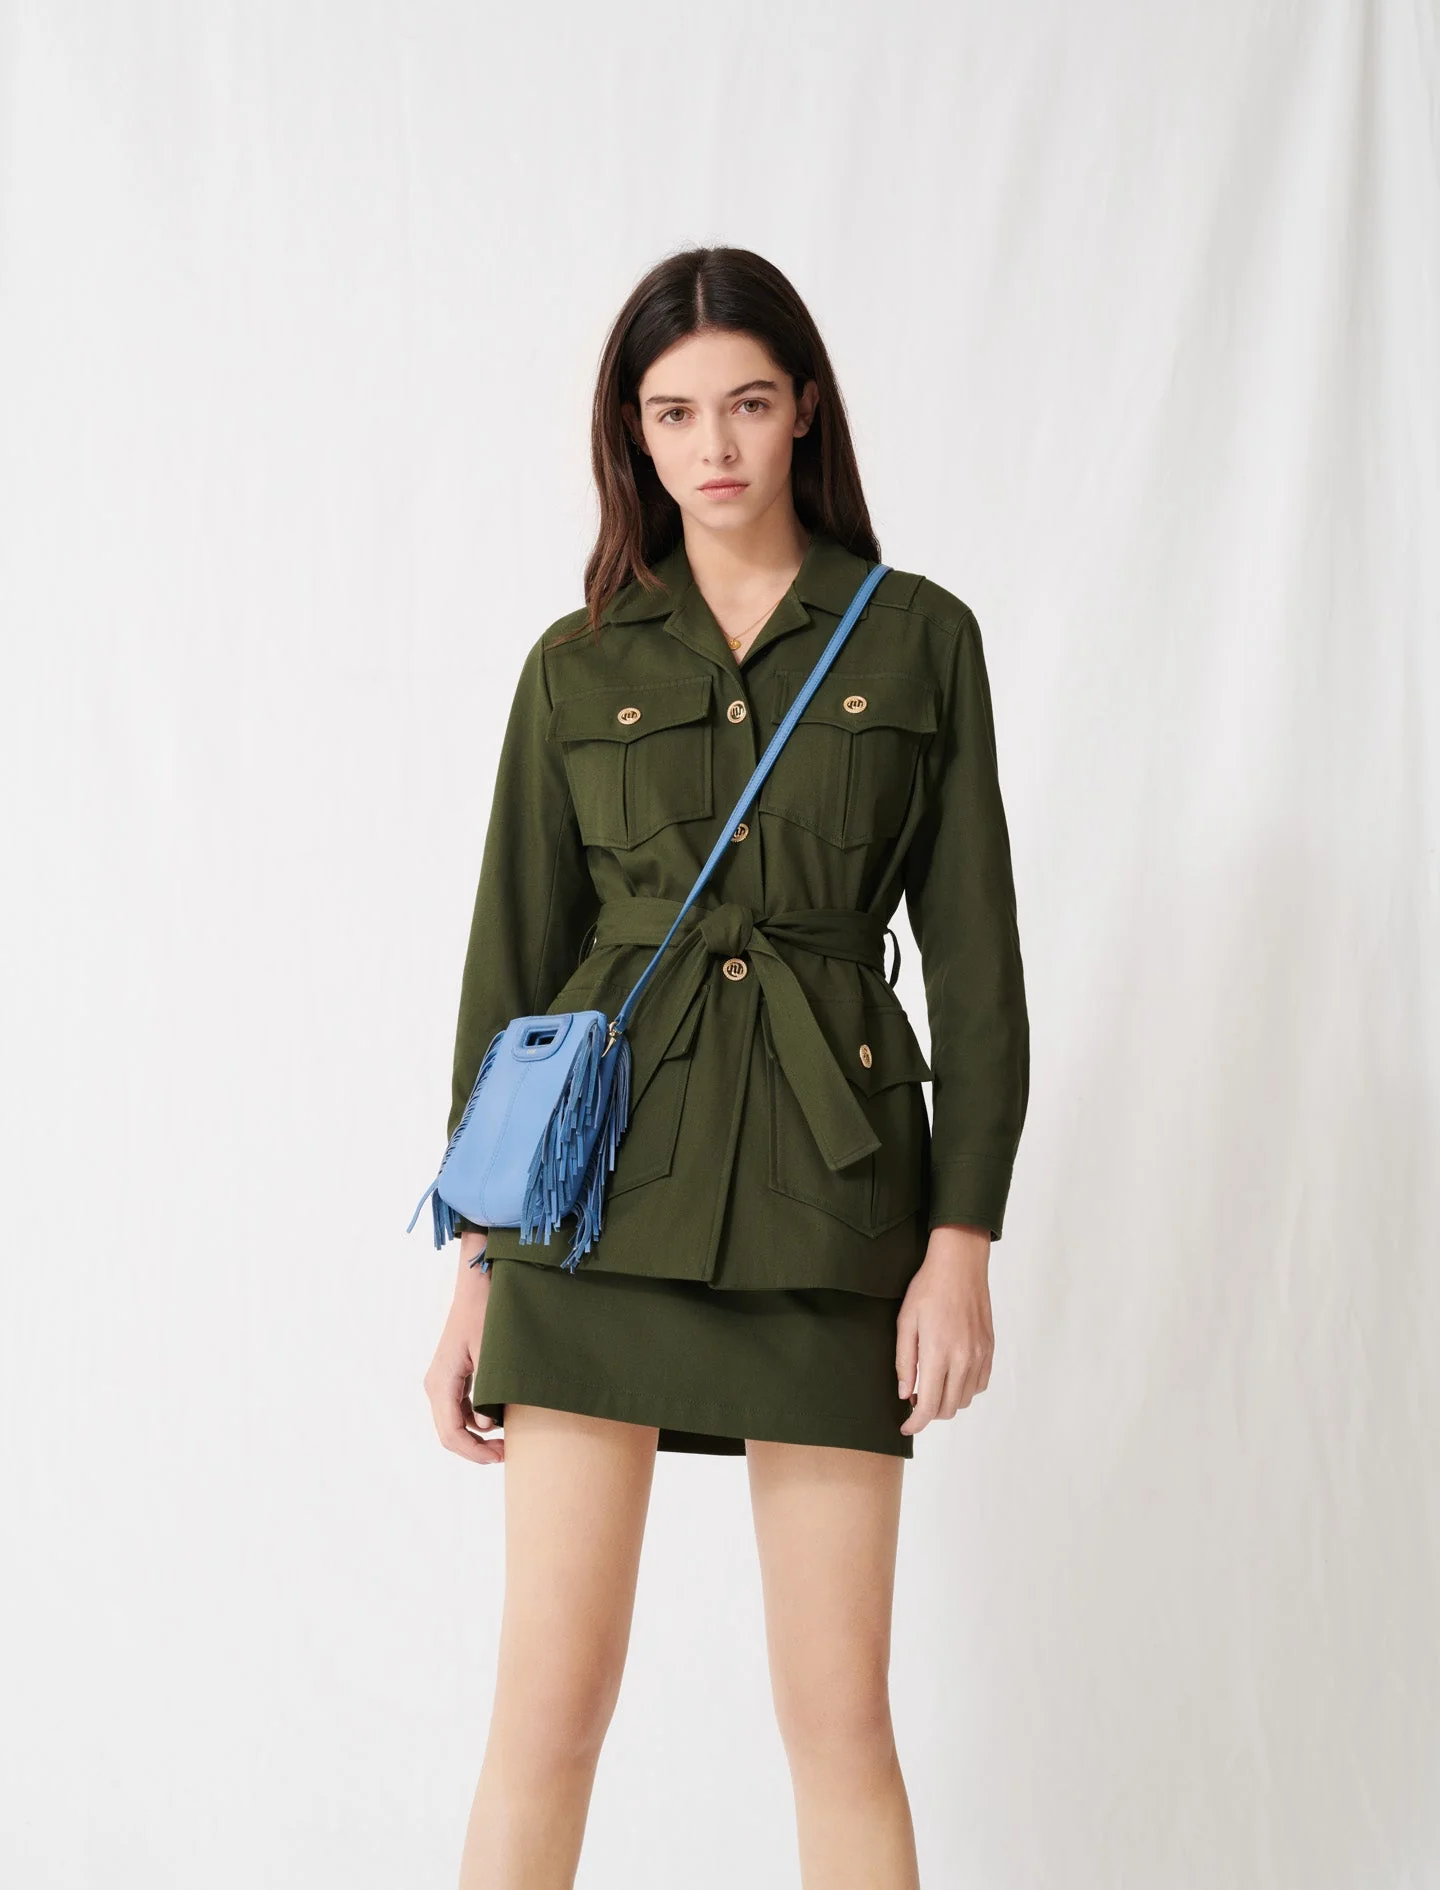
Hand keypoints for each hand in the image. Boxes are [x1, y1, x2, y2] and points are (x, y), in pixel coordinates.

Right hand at [422, 1230, 504, 1464]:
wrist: (477, 1286)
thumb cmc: (486, 1314)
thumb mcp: (490, 1352)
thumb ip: (487, 1391)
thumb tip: (485, 1424)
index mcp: (442, 1382)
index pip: (451, 1433)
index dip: (474, 1452)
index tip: (500, 1457)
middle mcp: (436, 1385)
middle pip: (449, 1433)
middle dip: (475, 1449)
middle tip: (506, 1452)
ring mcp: (441, 1381)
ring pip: (452, 1423)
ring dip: (476, 1436)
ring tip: (506, 1438)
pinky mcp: (451, 1377)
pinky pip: (458, 1409)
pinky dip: (475, 1420)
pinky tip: (498, 1418)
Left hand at [895, 1224, 993, 1434]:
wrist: (960, 1265)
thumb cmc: (927, 1289)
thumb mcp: (905, 1322)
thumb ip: (905, 1362)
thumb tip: (905, 1394)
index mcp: (939, 1353)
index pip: (929, 1405)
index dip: (916, 1423)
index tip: (906, 1427)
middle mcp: (964, 1359)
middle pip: (949, 1408)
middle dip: (929, 1413)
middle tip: (915, 1400)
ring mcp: (980, 1355)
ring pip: (965, 1399)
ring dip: (947, 1401)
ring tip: (932, 1386)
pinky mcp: (990, 1349)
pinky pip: (980, 1384)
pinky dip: (965, 1389)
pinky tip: (951, 1376)